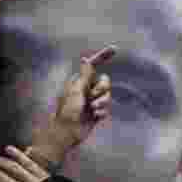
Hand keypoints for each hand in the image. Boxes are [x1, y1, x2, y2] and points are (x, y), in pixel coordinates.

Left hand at [31, 46, 115, 160]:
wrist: (68, 133)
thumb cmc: (68, 111)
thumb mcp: (76, 91)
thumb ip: (84, 76)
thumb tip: (86, 59)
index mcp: (79, 82)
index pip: (93, 66)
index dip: (103, 57)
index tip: (114, 49)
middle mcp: (86, 89)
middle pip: (105, 82)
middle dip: (101, 90)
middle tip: (91, 97)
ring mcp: (92, 101)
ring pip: (108, 96)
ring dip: (102, 103)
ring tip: (92, 109)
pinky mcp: (97, 112)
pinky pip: (107, 108)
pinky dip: (102, 112)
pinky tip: (94, 117)